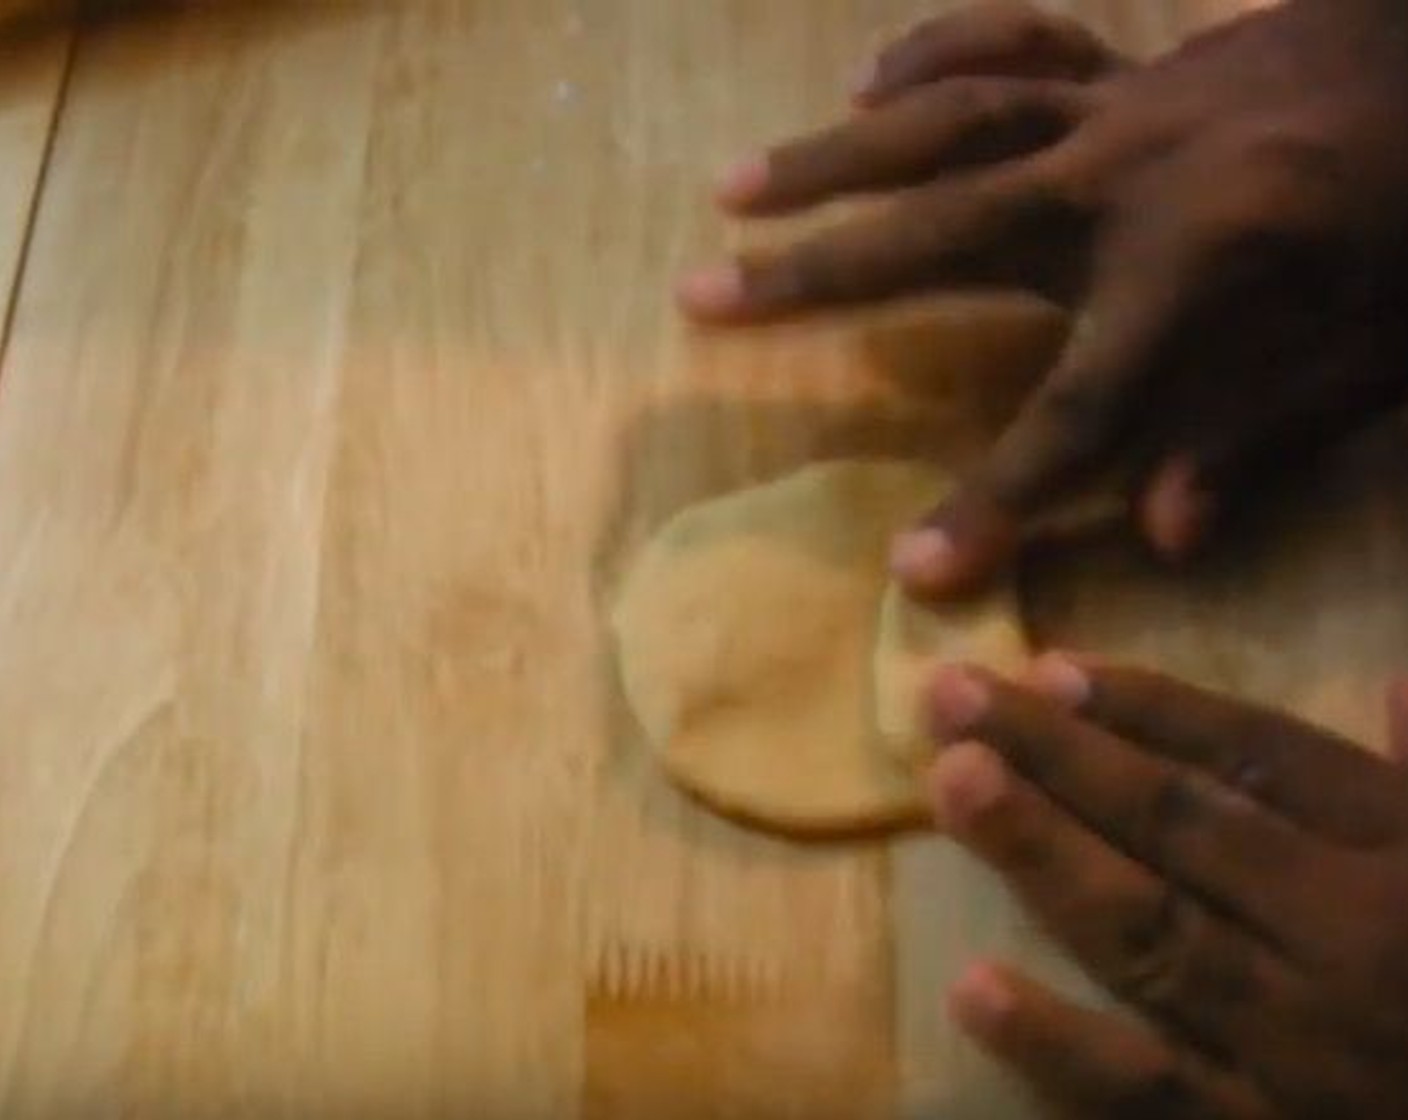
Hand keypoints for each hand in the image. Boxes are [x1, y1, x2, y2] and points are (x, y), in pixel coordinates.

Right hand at [678, 0, 1407, 595]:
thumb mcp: (1378, 353)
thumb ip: (1260, 438)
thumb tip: (1158, 533)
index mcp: (1197, 264)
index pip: (1074, 410)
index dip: (994, 497)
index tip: (912, 567)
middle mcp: (1126, 178)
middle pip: (938, 233)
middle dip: (813, 276)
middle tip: (702, 298)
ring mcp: (1119, 105)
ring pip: (945, 122)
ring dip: (830, 158)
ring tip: (735, 191)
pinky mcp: (1131, 64)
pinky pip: (1013, 45)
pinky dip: (935, 56)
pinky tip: (869, 83)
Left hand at [924, 657, 1407, 1116]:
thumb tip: (1397, 683)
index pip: (1264, 760)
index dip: (1153, 708)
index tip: (1051, 669)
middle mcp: (1350, 946)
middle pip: (1181, 830)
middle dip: (1062, 756)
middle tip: (953, 697)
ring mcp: (1299, 1054)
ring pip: (1150, 938)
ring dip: (1042, 856)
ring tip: (952, 784)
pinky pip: (1149, 1094)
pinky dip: (1057, 1046)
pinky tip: (970, 990)